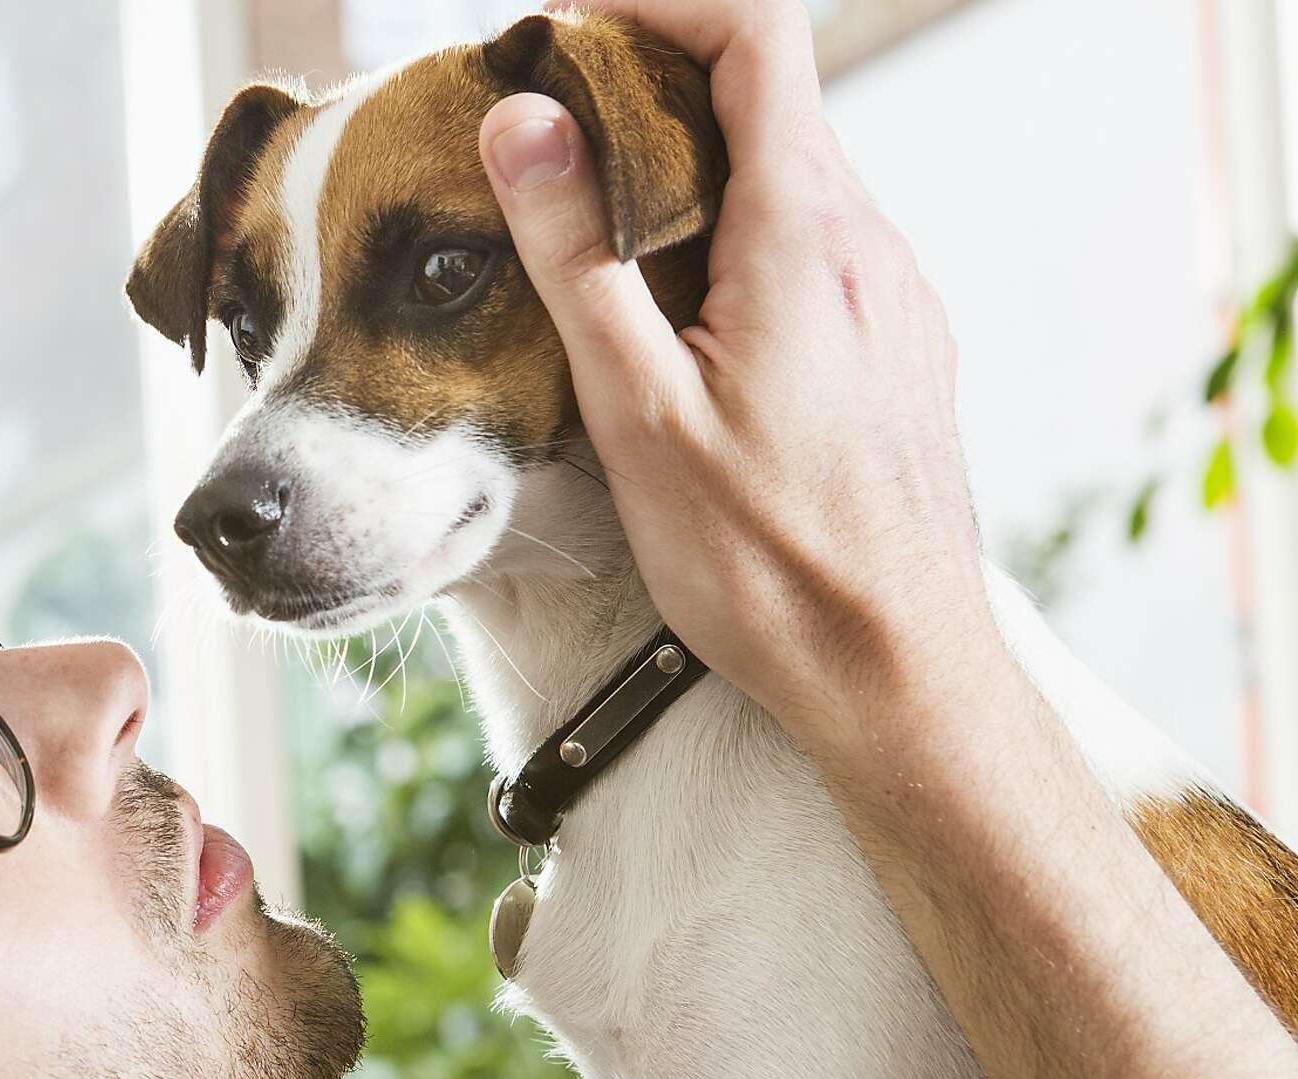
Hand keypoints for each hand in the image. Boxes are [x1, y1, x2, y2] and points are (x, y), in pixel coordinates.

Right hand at [479, 0, 996, 751]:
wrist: (894, 670)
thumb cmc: (766, 562)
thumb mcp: (639, 411)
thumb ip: (578, 256)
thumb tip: (523, 121)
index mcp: (808, 238)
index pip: (756, 39)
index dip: (657, 3)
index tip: (561, 23)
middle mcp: (870, 247)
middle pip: (767, 102)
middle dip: (649, 90)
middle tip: (542, 135)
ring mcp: (895, 298)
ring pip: (789, 180)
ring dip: (688, 173)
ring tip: (589, 232)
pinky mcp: (897, 350)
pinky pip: (812, 251)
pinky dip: (732, 238)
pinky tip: (670, 320)